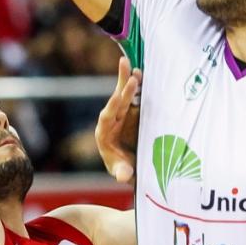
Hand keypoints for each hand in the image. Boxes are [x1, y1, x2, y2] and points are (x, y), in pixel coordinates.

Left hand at [95, 56, 140, 182]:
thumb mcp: (122, 172)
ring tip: (132, 67)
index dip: (112, 107)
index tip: (118, 97)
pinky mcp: (133, 111)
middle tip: (132, 76)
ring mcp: (123, 113)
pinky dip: (138, 85)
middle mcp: (112, 119)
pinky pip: (135, 96)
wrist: (131, 164)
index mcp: (104, 133)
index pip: (106, 118)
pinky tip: (141, 72)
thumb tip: (123, 176)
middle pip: (116, 102)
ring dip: (129, 81)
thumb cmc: (122, 168)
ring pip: (125, 95)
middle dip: (123, 89)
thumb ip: (121, 173)